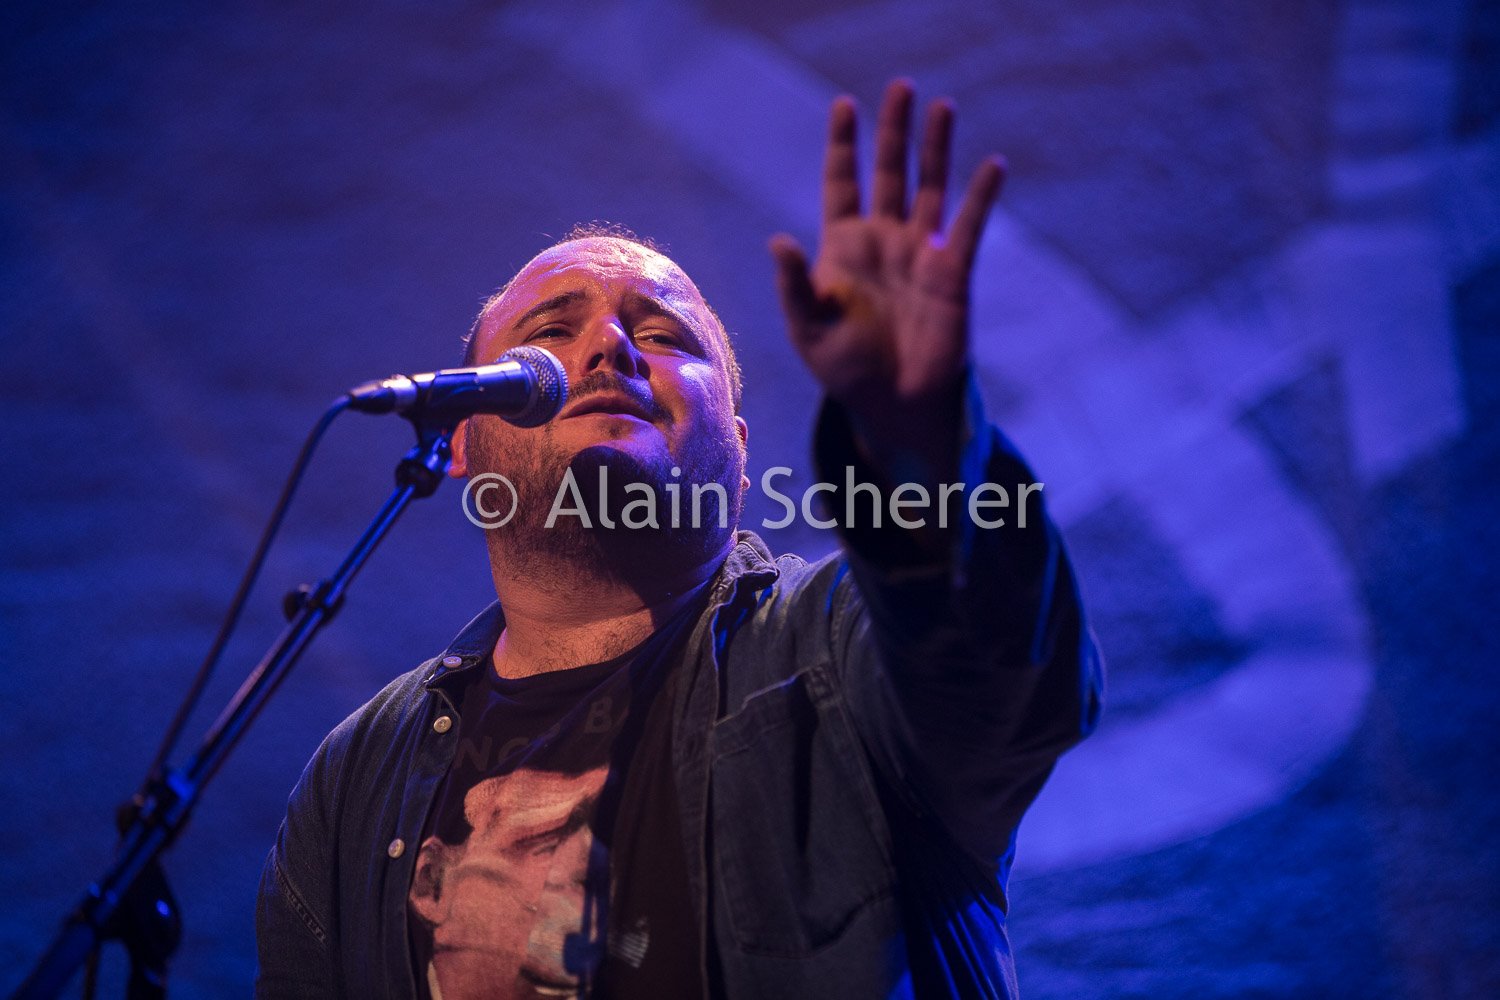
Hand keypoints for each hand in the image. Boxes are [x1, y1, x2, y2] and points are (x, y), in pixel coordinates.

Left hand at [770, 79, 1004, 467]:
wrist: (893, 406)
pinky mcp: (952, 273)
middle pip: (890, 172)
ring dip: (936, 148)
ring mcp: (920, 253)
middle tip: (900, 87)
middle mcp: (884, 241)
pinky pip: (968, 227)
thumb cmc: (845, 370)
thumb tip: (777, 239)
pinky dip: (980, 197)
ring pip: (930, 187)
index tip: (844, 104)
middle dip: (894, 131)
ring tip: (942, 106)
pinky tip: (992, 164)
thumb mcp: (808, 329)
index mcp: (842, 247)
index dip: (843, 144)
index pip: (842, 182)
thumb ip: (794, 286)